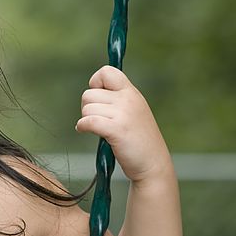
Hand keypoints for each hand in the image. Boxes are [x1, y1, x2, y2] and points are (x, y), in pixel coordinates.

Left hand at [75, 66, 171, 182]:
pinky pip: (88, 121)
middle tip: (97, 120)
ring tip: (98, 129)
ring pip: (87, 109)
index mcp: (131, 93)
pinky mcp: (117, 130)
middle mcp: (128, 99)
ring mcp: (123, 114)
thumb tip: (93, 91)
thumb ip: (118, 99)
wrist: (153, 164)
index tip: (98, 98)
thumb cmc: (139, 141)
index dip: (95, 83)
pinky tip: (85, 131)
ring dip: (86, 120)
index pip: (107, 72)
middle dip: (87, 108)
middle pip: (89, 94)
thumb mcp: (133, 111)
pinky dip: (82, 127)